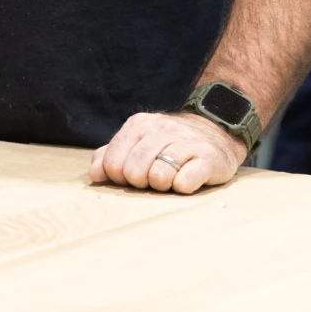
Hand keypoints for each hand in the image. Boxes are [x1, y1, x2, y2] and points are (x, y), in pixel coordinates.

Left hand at [89, 111, 245, 194]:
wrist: (216, 133)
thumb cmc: (168, 145)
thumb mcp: (137, 143)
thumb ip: (110, 155)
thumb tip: (95, 173)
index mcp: (139, 125)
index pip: (112, 163)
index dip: (119, 177)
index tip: (133, 174)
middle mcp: (163, 129)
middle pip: (134, 172)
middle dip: (141, 182)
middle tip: (153, 177)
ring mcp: (187, 142)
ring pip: (159, 177)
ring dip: (163, 185)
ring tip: (171, 178)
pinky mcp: (209, 158)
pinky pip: (184, 182)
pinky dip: (183, 187)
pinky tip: (188, 179)